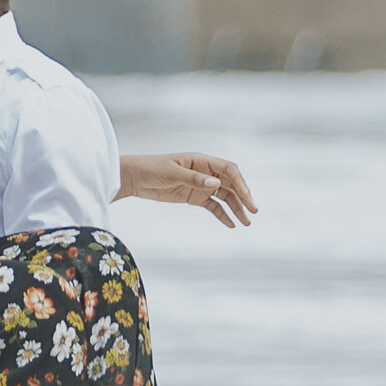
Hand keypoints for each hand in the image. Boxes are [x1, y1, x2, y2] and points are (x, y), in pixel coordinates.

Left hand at [115, 150, 257, 227]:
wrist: (133, 178)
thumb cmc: (150, 169)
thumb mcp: (172, 173)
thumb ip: (194, 179)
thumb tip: (217, 184)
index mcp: (201, 160)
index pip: (228, 169)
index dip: (241, 182)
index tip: (248, 198)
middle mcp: (205, 171)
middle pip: (231, 184)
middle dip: (243, 197)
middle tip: (252, 212)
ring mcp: (200, 184)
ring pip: (225, 196)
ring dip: (236, 208)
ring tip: (246, 223)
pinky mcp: (194, 196)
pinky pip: (213, 206)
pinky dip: (223, 214)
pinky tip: (231, 224)